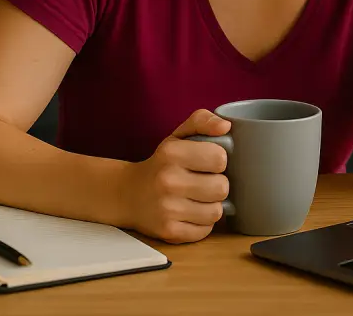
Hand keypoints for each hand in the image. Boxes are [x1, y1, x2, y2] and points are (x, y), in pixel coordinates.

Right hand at [120, 109, 231, 243]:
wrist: (127, 194)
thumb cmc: (161, 164)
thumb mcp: (177, 136)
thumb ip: (202, 121)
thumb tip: (225, 126)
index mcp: (171, 153)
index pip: (220, 158)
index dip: (218, 160)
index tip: (207, 162)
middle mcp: (167, 181)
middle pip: (222, 187)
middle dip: (217, 184)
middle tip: (203, 182)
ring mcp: (167, 209)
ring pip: (216, 211)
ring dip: (211, 205)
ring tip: (197, 198)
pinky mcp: (169, 231)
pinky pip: (205, 230)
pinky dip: (202, 223)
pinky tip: (189, 213)